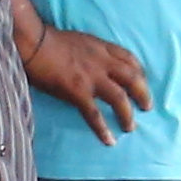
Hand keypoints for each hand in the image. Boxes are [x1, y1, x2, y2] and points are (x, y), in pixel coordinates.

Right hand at [21, 21, 150, 140]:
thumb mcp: (79, 40)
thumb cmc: (49, 40)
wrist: (33, 42)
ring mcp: (91, 77)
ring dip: (127, 114)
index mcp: (101, 48)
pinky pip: (94, 114)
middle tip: (147, 107)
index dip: (140, 72)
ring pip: (119, 97)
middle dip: (143, 93)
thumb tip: (93, 63)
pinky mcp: (77, 91)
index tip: (142, 82)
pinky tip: (108, 140)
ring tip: (130, 127)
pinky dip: (102, 129)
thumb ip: (91, 52)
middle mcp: (101, 62)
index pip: (130, 59)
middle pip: (132, 78)